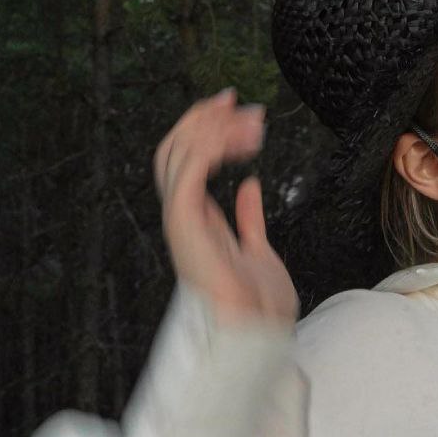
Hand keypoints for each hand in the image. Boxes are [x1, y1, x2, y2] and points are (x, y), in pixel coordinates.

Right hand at [153, 88, 299, 326]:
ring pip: (178, 154)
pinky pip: (188, 173)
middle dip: (204, 119)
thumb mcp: (260, 252)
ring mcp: (183, 222)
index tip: (237, 110)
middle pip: (177, 150)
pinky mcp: (186, 226)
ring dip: (212, 128)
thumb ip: (249, 219)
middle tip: (237, 101)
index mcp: (199, 222)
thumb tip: (250, 187)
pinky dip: (208, 149)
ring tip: (248, 120)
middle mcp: (185, 218)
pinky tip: (234, 138)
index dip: (207, 131)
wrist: (258, 335)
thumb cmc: (259, 309)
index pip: (190, 162)